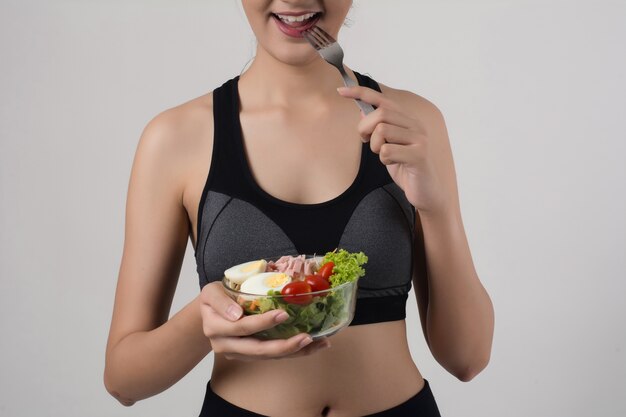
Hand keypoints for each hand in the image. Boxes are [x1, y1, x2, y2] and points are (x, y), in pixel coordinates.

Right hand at [199, 282, 330, 360]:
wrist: (208, 314)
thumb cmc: (213, 299)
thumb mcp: (210, 292)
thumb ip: (220, 301)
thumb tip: (237, 313)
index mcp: (216, 328)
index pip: (242, 327)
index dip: (263, 323)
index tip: (283, 314)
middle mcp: (226, 345)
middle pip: (258, 349)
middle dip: (284, 345)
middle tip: (307, 337)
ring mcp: (239, 353)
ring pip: (268, 357)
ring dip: (294, 352)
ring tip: (318, 344)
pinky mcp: (250, 355)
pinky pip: (273, 356)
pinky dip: (294, 352)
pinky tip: (313, 346)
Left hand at [338, 86, 450, 214]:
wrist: (426, 191)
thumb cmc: (405, 168)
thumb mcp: (388, 145)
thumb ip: (378, 128)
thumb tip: (362, 110)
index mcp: (407, 120)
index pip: (382, 99)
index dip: (360, 93)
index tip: (340, 91)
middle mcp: (415, 125)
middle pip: (380, 114)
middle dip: (365, 128)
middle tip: (366, 142)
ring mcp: (419, 139)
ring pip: (382, 130)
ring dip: (375, 146)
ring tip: (383, 155)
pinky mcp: (419, 155)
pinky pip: (387, 150)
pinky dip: (383, 159)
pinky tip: (393, 164)